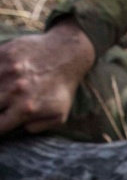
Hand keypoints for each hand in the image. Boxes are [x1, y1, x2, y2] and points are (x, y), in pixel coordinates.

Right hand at [0, 21, 96, 135]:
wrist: (67, 53)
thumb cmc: (62, 87)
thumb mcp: (59, 115)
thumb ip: (39, 126)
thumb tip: (22, 127)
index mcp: (26, 109)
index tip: (0, 122)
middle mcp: (14, 91)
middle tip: (2, 105)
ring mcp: (7, 71)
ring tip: (3, 92)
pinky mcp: (4, 54)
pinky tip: (2, 78)